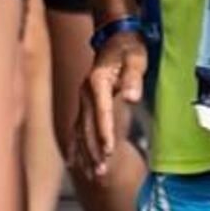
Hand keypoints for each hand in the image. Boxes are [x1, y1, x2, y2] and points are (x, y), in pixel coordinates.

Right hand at [75, 31, 146, 175]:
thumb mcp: (136, 58)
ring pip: (80, 130)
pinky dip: (75, 146)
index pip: (101, 112)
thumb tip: (132, 96)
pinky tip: (73, 162)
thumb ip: (133, 77)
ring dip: (85, 153)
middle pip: (87, 126)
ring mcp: (82, 99)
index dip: (104, 132)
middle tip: (101, 173)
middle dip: (94, 150)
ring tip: (92, 175)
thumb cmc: (129, 47)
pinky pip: (76, 128)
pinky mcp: (83, 103)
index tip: (109, 151)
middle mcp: (85, 92)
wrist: (115, 36)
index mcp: (97, 82)